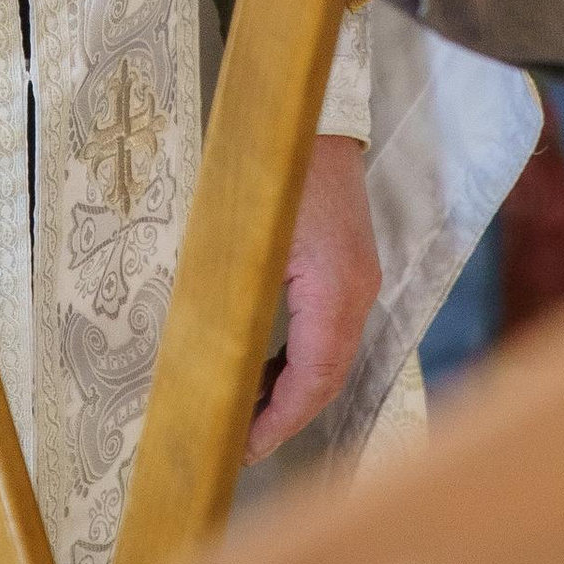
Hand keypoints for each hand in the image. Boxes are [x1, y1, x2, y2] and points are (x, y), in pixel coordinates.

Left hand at [246, 133, 380, 462]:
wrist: (308, 115)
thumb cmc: (271, 170)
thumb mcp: (243, 238)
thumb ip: (232, 300)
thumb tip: (205, 363)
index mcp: (335, 288)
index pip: (316, 377)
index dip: (280, 420)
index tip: (244, 447)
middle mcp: (356, 291)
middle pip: (327, 375)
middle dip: (284, 416)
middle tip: (238, 445)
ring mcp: (357, 280)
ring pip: (329, 357)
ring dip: (291, 391)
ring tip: (245, 416)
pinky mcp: (348, 270)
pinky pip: (328, 332)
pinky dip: (300, 361)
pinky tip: (266, 372)